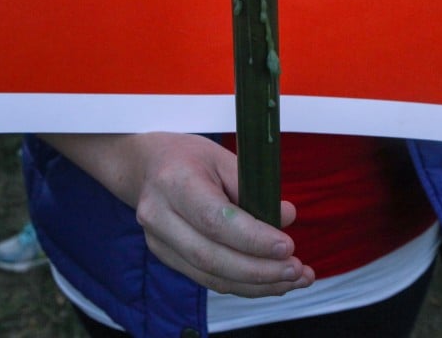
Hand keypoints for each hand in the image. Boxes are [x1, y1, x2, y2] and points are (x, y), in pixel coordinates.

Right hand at [39, 132, 314, 296]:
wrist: (144, 166)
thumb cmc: (187, 157)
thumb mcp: (221, 156)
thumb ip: (254, 186)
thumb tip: (287, 217)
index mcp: (174, 182)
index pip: (215, 219)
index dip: (252, 239)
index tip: (287, 246)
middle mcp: (159, 216)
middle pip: (211, 256)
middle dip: (259, 270)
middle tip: (297, 271)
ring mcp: (158, 242)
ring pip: (210, 276)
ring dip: (256, 284)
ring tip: (294, 279)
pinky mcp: (166, 258)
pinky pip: (207, 279)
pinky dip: (242, 285)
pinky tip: (272, 281)